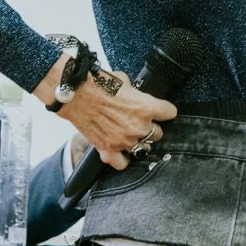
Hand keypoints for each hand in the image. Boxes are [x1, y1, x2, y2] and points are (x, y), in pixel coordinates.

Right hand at [34, 53, 177, 170]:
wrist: (75, 92)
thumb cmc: (97, 83)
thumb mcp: (124, 81)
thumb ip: (136, 94)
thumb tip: (136, 97)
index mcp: (146, 107)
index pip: (170, 113)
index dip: (165, 111)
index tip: (161, 111)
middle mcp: (138, 126)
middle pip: (158, 134)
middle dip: (150, 127)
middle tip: (139, 121)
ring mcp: (123, 140)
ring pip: (143, 149)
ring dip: (137, 142)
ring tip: (129, 135)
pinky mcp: (108, 150)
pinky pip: (122, 164)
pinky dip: (121, 159)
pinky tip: (120, 152)